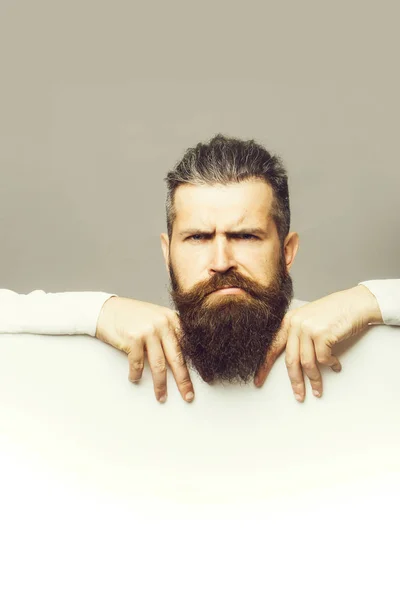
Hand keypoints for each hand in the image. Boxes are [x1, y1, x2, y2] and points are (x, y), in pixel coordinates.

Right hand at [95, 297, 193, 403]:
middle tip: (188, 396)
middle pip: (177, 358)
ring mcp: (148, 330)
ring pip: (159, 364)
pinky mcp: (133, 338)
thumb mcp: (156, 318)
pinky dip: (136, 374)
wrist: (106, 309)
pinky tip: (134, 378)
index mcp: (172, 319)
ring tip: (161, 396)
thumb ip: (169, 333)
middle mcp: (163, 323)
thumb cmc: (131, 317)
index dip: (193, 366)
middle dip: (183, 380)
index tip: (198, 381)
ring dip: (160, 384)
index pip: (187, 346)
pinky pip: (138, 363)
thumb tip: (181, 359)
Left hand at [254, 284, 382, 400]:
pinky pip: (323, 359)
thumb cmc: (336, 313)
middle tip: (299, 395)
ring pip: (307, 363)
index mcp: (289, 321)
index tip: (258, 381)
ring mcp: (308, 328)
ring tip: (319, 389)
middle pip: (290, 360)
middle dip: (295, 381)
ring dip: (314, 379)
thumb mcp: (310, 320)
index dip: (264, 366)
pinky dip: (330, 365)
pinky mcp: (322, 334)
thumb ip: (298, 335)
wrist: (357, 302)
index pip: (272, 347)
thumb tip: (295, 362)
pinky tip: (336, 365)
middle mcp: (295, 323)